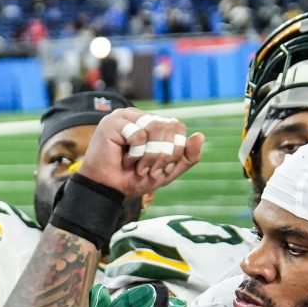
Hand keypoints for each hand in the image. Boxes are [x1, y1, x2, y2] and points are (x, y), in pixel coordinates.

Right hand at [75, 107, 204, 196]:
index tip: (161, 169)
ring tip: (138, 166)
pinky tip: (124, 160)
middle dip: (163, 155)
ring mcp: (125, 116)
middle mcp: (141, 116)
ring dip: (149, 155)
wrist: (107, 190)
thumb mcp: (166, 171)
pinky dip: (135, 153)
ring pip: (155, 128)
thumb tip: (200, 136)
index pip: (178, 126)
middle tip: (149, 170)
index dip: (175, 150)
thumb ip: (186, 157)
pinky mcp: (112, 122)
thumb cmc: (132, 178)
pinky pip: (139, 134)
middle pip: (169, 125)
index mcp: (153, 124)